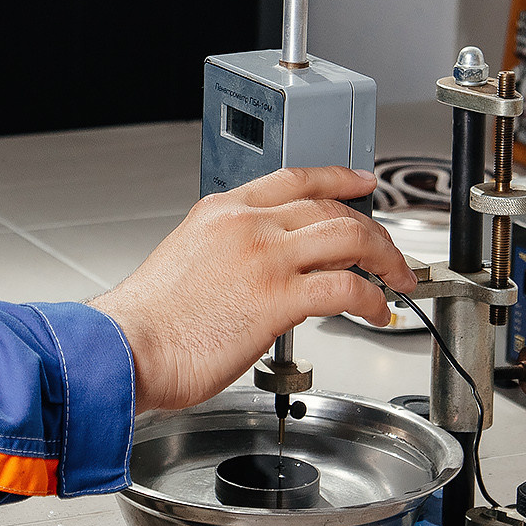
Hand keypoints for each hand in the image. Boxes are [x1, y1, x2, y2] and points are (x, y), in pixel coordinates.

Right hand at [88, 166, 412, 412]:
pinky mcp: (278, 297)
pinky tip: (377, 312)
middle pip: (331, 207)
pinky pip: (347, 287)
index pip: (296, 178)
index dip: (339, 177)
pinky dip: (374, 299)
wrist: (126, 347)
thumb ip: (226, 252)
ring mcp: (265, 258)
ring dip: (386, 258)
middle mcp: (248, 225)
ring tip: (398, 279)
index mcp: (222, 211)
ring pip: (350, 237)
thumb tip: (256, 271)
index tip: (361, 183)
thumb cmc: (148, 321)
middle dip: (373, 229)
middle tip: (389, 252)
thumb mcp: (187, 259)